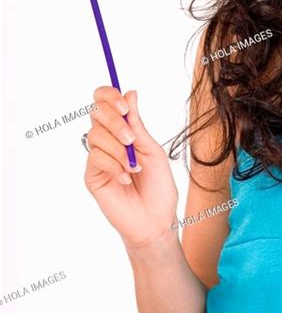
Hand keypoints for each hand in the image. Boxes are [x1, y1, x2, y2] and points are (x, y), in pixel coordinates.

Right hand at [84, 87, 177, 249]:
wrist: (156, 220)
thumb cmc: (158, 187)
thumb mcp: (152, 149)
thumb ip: (137, 123)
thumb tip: (131, 92)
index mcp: (123, 129)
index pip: (105, 101)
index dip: (109, 96)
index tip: (124, 105)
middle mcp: (108, 140)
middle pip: (96, 112)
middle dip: (115, 122)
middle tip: (131, 138)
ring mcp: (98, 157)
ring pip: (95, 135)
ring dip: (118, 149)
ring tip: (134, 166)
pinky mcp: (91, 175)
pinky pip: (95, 158)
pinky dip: (113, 165)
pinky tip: (126, 178)